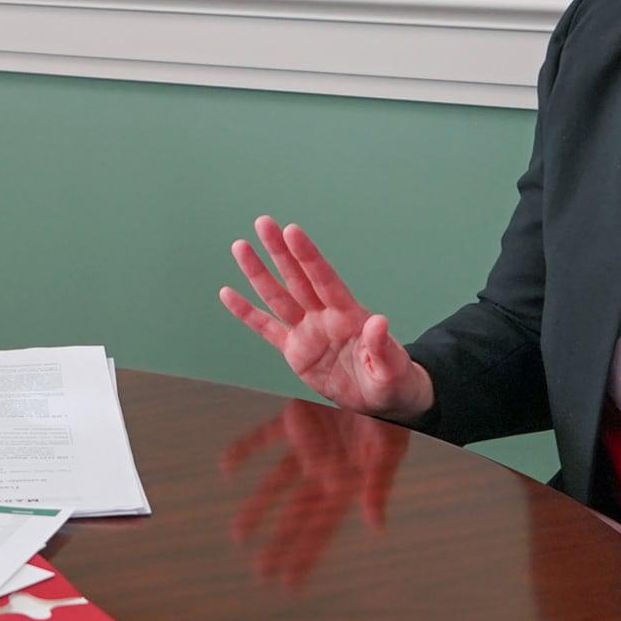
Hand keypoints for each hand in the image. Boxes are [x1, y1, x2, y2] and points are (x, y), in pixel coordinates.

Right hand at [220, 217, 434, 421]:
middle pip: (297, 278)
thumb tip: (379, 322)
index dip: (308, 256)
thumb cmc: (392, 378)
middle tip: (264, 223)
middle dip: (279, 251)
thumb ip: (382, 346)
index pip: (324, 279)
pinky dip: (247, 313)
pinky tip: (228, 294)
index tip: (292, 231)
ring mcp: (307, 331)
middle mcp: (324, 316)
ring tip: (240, 247)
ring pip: (278, 297)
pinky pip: (266, 329)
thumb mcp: (392, 367)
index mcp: (349, 315)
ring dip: (258, 273)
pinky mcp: (295, 351)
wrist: (381, 397)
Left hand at [222, 402, 411, 587]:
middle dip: (280, 543)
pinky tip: (226, 464)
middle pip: (297, 515)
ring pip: (278, 483)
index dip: (305, 556)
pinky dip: (247, 448)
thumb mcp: (388, 452)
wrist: (386, 382)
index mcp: (346, 483)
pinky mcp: (298, 418)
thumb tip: (377, 527)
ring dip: (259, 506)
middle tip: (261, 573)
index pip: (320, 528)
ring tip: (239, 533)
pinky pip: (267, 437)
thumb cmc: (395, 419)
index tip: (290, 585)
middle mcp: (325, 471)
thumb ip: (378, 487)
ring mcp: (310, 446)